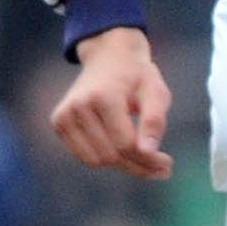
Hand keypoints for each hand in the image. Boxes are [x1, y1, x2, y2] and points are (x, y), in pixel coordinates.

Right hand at [51, 27, 173, 180]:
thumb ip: (154, 120)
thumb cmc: (138, 76)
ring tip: (145, 160)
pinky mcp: (59, 123)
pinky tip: (125, 151)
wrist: (109, 57)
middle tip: (161, 168)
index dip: (148, 159)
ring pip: (96, 160)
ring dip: (123, 165)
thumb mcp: (155, 91)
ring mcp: (64, 115)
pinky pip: (84, 155)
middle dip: (138, 165)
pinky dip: (106, 159)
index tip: (167, 164)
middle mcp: (78, 106)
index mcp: (103, 96)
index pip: (125, 143)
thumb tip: (147, 151)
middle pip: (110, 155)